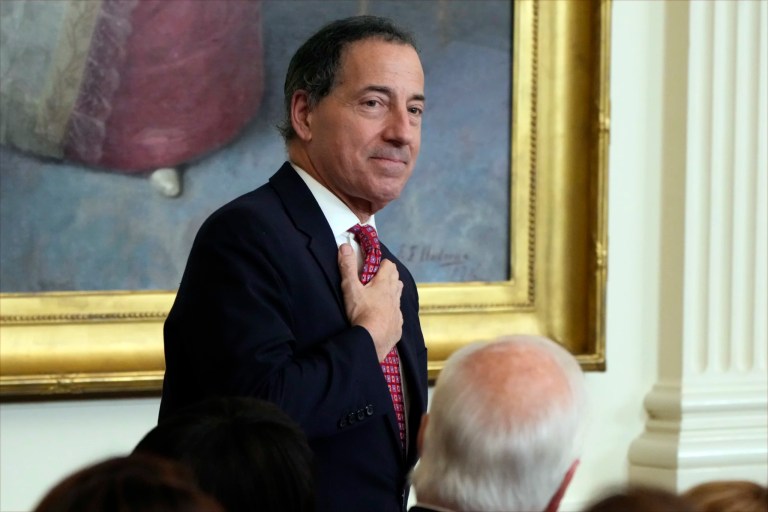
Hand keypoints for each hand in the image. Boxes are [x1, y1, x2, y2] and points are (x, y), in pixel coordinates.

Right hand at [338, 243, 402, 360]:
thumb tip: (345, 246)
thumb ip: (347, 267)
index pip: (389, 265)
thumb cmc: (361, 313)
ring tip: (380, 297)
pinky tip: (383, 317)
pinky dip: (391, 313)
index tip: (373, 266)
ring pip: (398, 296)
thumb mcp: (350, 288)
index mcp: (384, 284)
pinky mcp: (398, 325)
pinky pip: (397, 315)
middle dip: (389, 276)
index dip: (382, 263)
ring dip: (392, 293)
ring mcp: (397, 311)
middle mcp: (394, 295)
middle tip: (375, 279)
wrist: (372, 340)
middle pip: (396, 279)